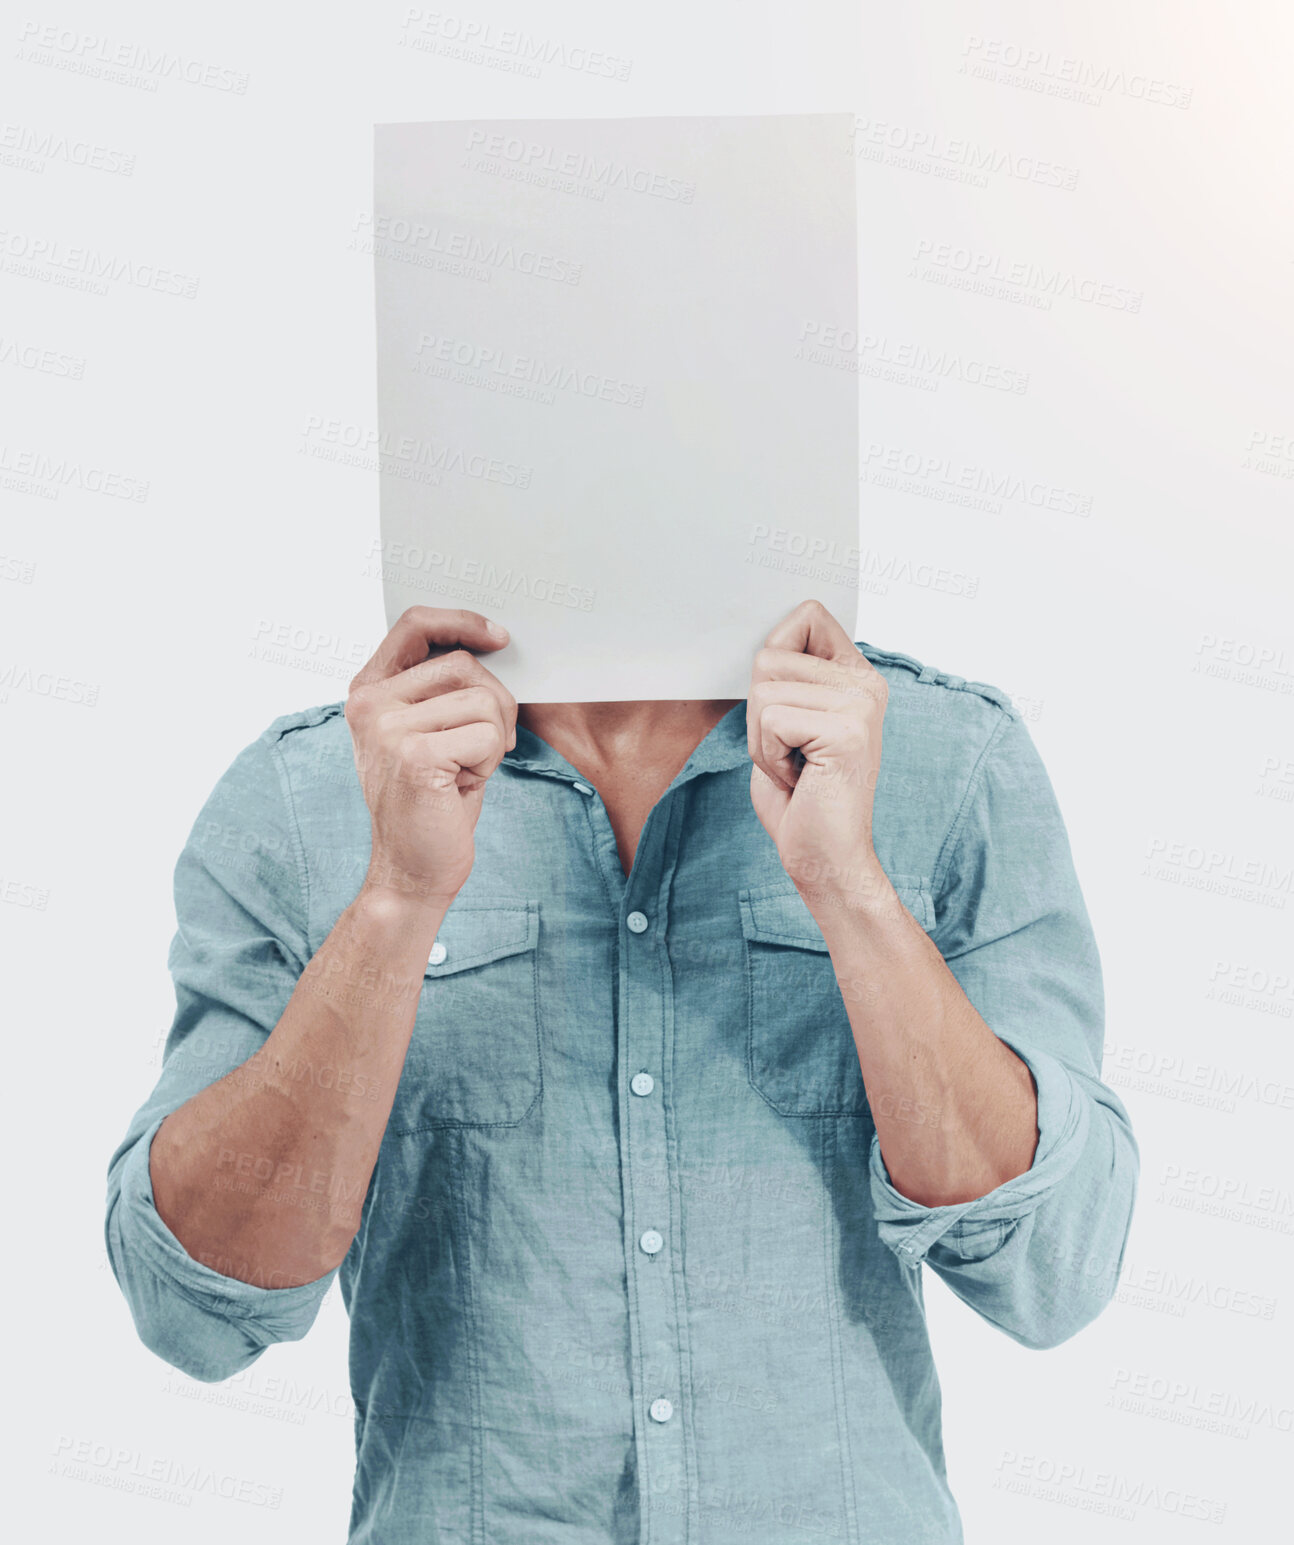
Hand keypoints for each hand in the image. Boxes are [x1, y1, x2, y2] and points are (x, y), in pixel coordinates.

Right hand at [345, 607, 516, 909]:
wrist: (412, 869)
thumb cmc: (434, 799)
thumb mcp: (432, 731)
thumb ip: (443, 687)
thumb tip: (493, 642)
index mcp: (369, 691)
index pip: (415, 624)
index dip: (462, 622)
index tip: (499, 637)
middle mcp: (369, 703)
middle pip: (463, 665)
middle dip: (494, 704)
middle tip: (480, 748)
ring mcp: (387, 727)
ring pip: (483, 700)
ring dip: (493, 739)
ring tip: (465, 770)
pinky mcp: (414, 754)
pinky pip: (487, 734)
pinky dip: (490, 763)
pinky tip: (462, 787)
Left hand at [746, 599, 890, 906]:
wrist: (828, 858)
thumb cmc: (802, 799)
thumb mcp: (787, 724)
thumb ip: (786, 678)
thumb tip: (765, 640)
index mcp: (857, 677)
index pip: (808, 614)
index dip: (776, 654)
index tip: (787, 708)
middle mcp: (866, 684)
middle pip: (770, 655)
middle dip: (759, 713)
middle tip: (790, 752)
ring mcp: (860, 705)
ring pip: (764, 689)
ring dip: (762, 739)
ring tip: (795, 767)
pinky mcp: (846, 730)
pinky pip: (770, 719)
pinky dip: (768, 756)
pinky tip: (798, 778)